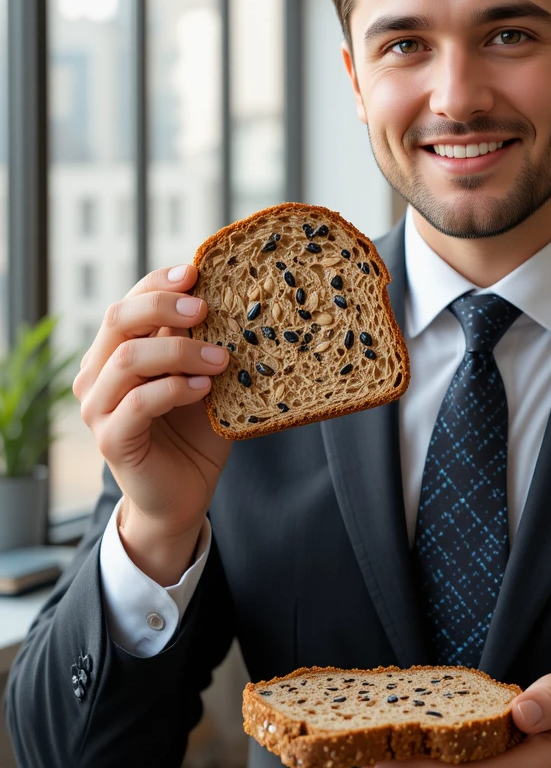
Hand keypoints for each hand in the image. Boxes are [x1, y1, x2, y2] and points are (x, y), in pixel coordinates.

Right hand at [74, 264, 232, 578]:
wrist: (183, 494)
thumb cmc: (196, 432)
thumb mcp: (204, 378)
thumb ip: (204, 344)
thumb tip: (236, 296)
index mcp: (117, 351)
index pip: (130, 301)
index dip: (159, 283)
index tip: (197, 273)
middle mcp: (98, 373)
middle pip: (119, 319)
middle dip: (164, 306)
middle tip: (205, 309)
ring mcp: (98, 406)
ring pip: (128, 358)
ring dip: (180, 351)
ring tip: (220, 358)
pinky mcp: (111, 438)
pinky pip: (139, 402)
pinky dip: (174, 388)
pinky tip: (204, 389)